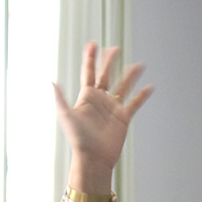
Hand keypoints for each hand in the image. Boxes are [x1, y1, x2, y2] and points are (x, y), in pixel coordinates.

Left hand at [55, 42, 151, 175]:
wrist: (93, 158)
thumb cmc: (78, 139)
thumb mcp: (65, 116)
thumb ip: (60, 98)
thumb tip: (52, 81)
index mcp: (86, 97)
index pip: (89, 72)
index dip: (90, 58)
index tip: (93, 44)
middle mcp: (100, 100)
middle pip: (106, 75)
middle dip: (109, 61)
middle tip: (114, 48)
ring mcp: (113, 108)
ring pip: (123, 86)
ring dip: (130, 75)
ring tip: (139, 64)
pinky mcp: (123, 118)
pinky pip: (135, 103)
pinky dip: (142, 96)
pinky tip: (149, 87)